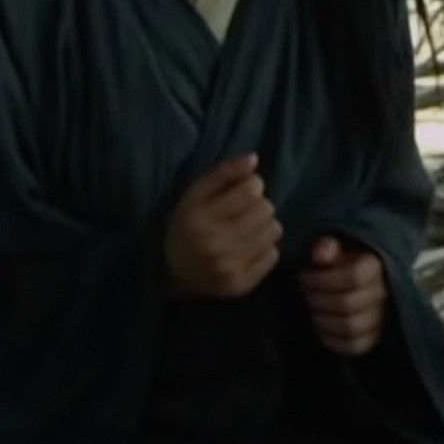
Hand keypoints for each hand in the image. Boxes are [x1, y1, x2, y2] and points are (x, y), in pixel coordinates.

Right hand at [165, 153, 281, 297]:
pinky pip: (273, 255)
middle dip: (258, 206)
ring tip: (246, 229)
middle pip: (266, 209)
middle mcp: (215, 245)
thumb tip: (254, 158)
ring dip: (264, 226)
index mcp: (199, 219)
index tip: (243, 191)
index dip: (251, 185)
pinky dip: (264, 248)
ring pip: (273, 230)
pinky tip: (247, 248)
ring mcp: (229, 268)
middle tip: (243, 212)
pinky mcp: (241, 285)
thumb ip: (223, 173)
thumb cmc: (186, 226)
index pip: (251, 190)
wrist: (171, 273)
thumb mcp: (194, 195)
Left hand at [300, 236, 387, 356]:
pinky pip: (354, 346)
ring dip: (322, 320)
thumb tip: (320, 253)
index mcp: (377, 267)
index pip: (353, 277)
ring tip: (313, 309)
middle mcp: (385, 293)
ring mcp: (382, 318)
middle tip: (305, 294)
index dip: (322, 279)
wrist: (362, 280)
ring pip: (350, 327)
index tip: (304, 277)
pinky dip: (331, 339)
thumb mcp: (337, 247)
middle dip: (318, 300)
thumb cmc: (344, 262)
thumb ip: (328, 246)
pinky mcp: (375, 337)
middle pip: (348, 304)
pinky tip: (320, 325)